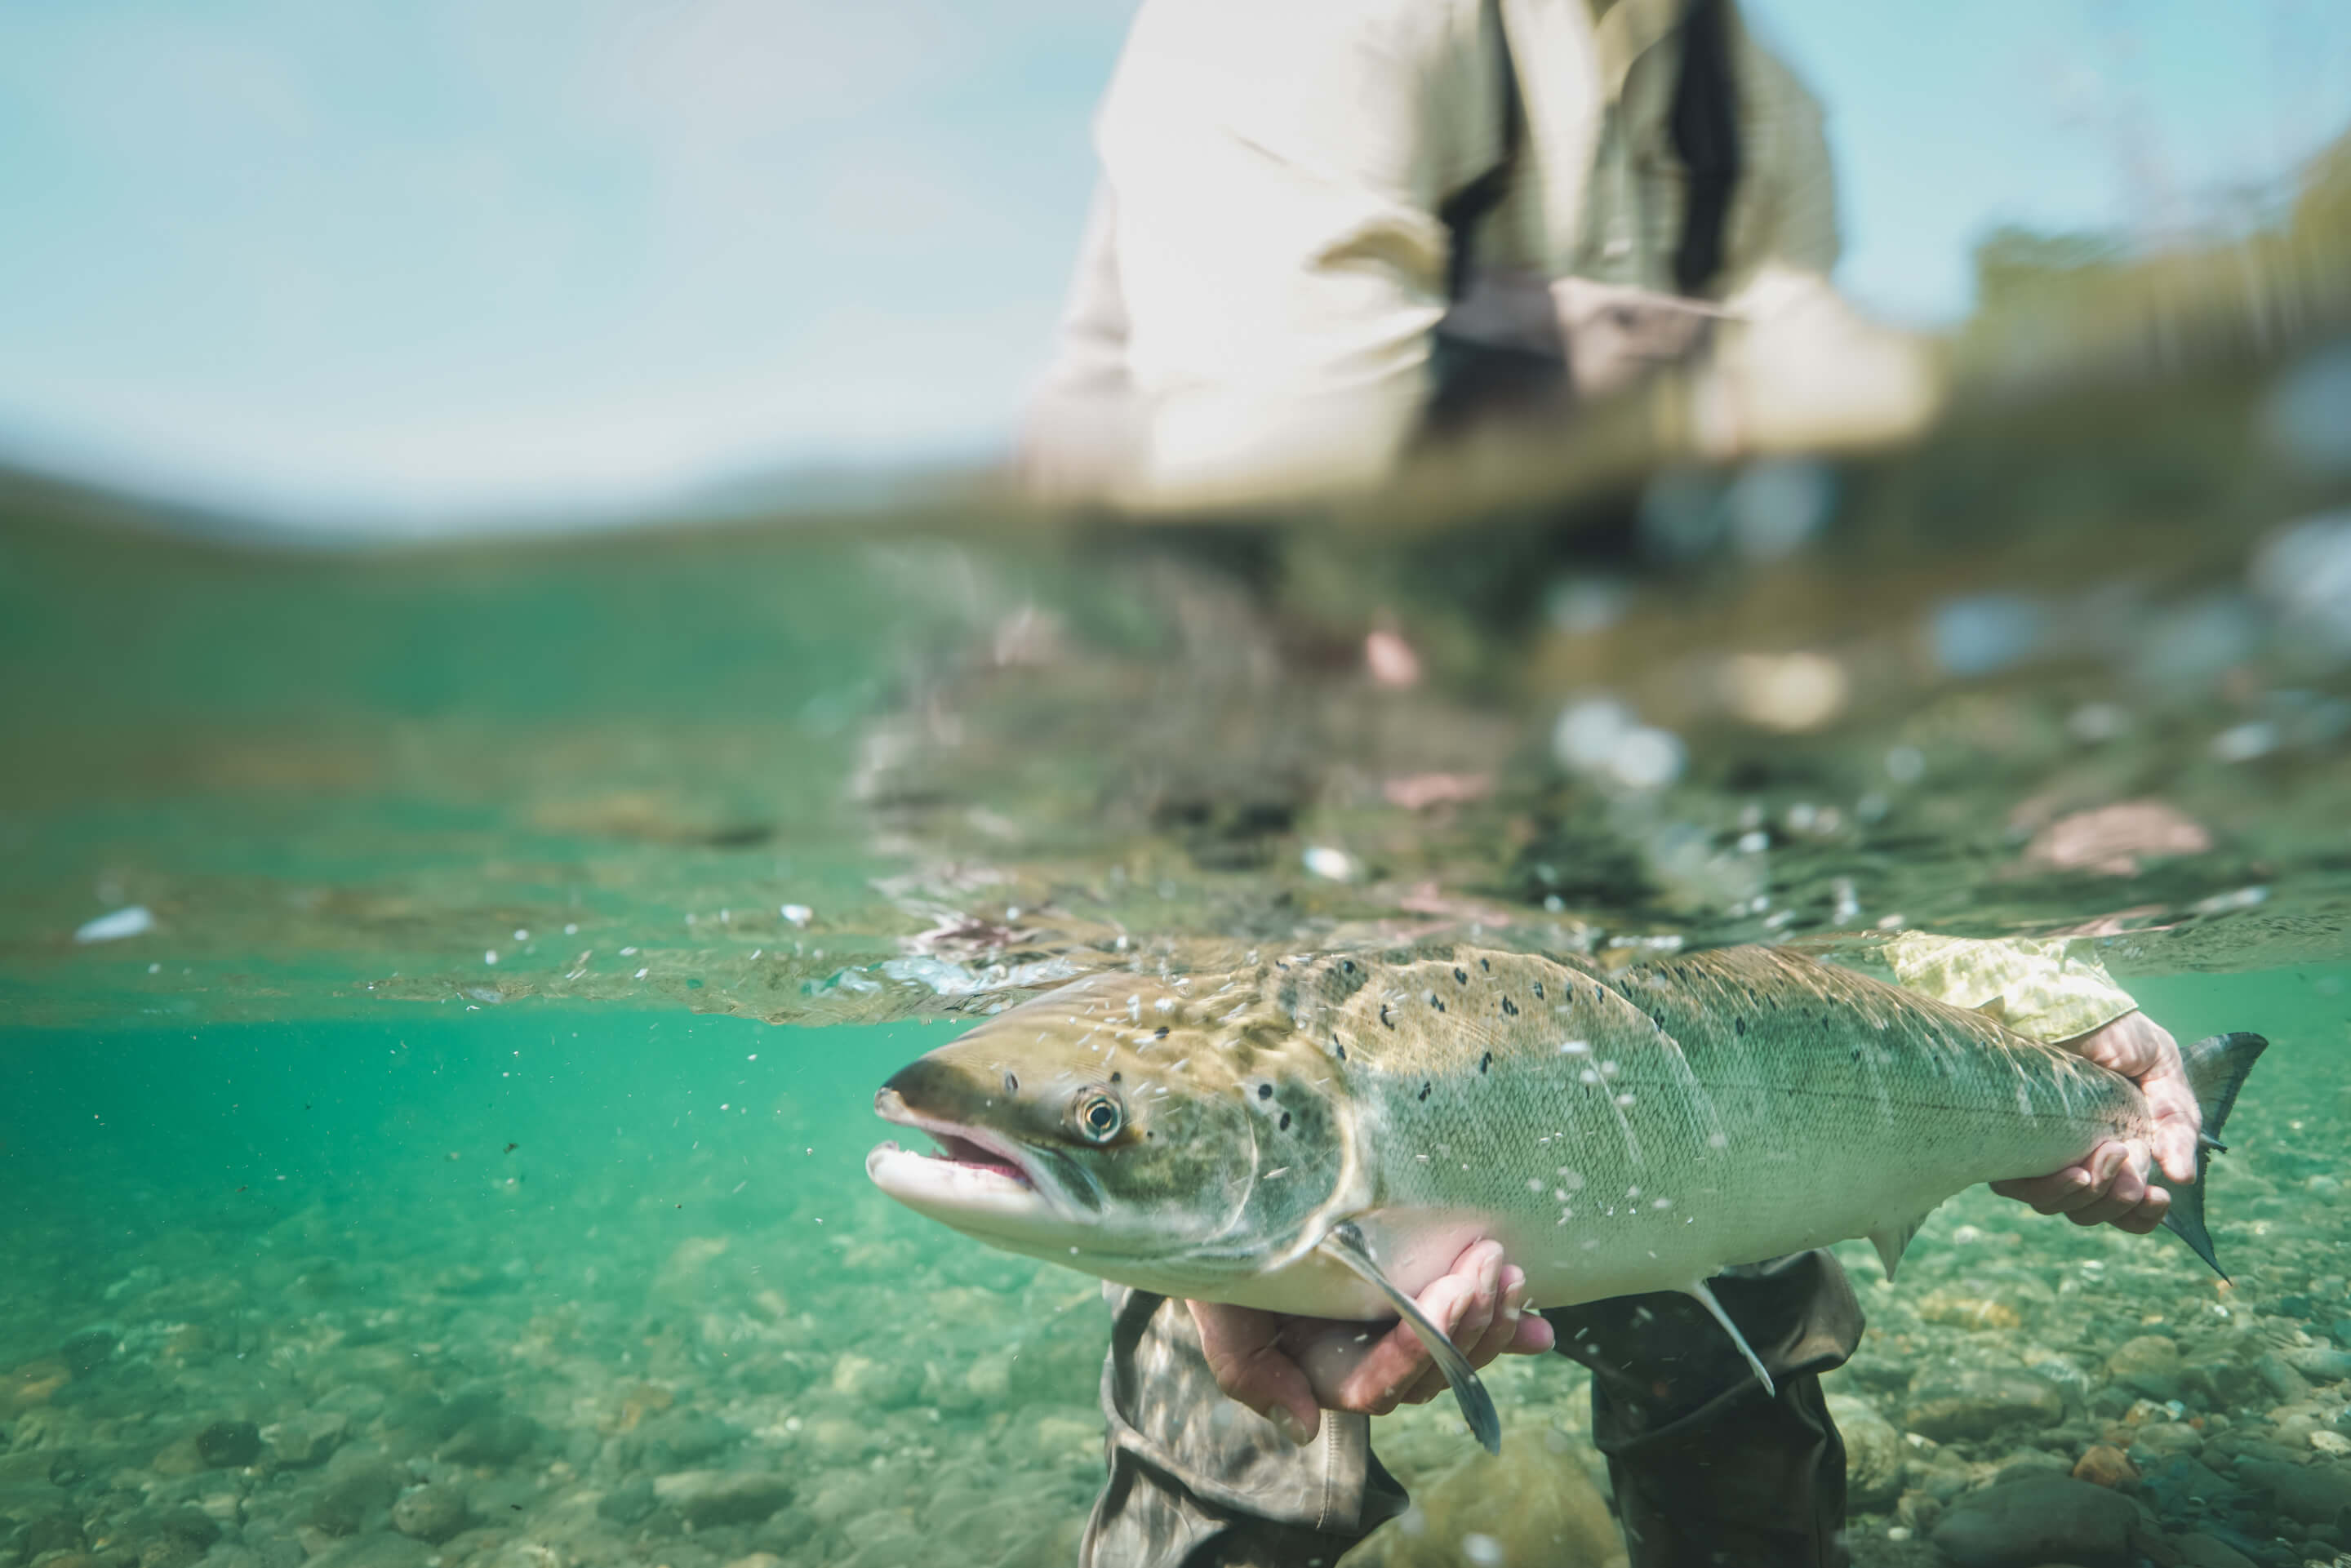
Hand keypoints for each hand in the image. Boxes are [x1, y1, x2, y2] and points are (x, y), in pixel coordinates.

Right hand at [1186, 1239, 1554, 1444]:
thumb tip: (1303, 1426)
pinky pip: (1468, 1334)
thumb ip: (1246, 1368)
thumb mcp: (1217, 1305)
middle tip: (1488, 1262)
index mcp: (1316, 1371)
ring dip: (1492, 1323)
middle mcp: (1360, 1363)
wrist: (1230, 1209)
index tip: (1448, 1290)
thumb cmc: (1220, 1255)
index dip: (1419, 1345)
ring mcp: (1392, 1337)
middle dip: (1466, 1323)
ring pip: (1455, 1359)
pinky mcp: (1417, 1308)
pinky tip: (1541, 1329)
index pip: (1377, 1383)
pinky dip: (1506, 1333)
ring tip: (1512, 1272)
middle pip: (1428, 1375)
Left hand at [1991, 1011, 2200, 1233]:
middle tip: (2125, 1154)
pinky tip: (2076, 1169)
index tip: (2160, 1198)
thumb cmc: (2117, 1033)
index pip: (2127, 1208)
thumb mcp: (2163, 1073)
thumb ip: (2177, 1124)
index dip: (2143, 1215)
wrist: (2063, 996)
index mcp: (2113, 1148)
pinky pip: (2022, 1188)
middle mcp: (2072, 1157)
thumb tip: (2183, 1177)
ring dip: (2092, 1193)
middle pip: (2094, 1213)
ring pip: (2061, 1206)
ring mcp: (2037, 1152)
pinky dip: (2056, 1188)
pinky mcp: (2003, 1142)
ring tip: (2107, 1153)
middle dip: (2118, 1199)